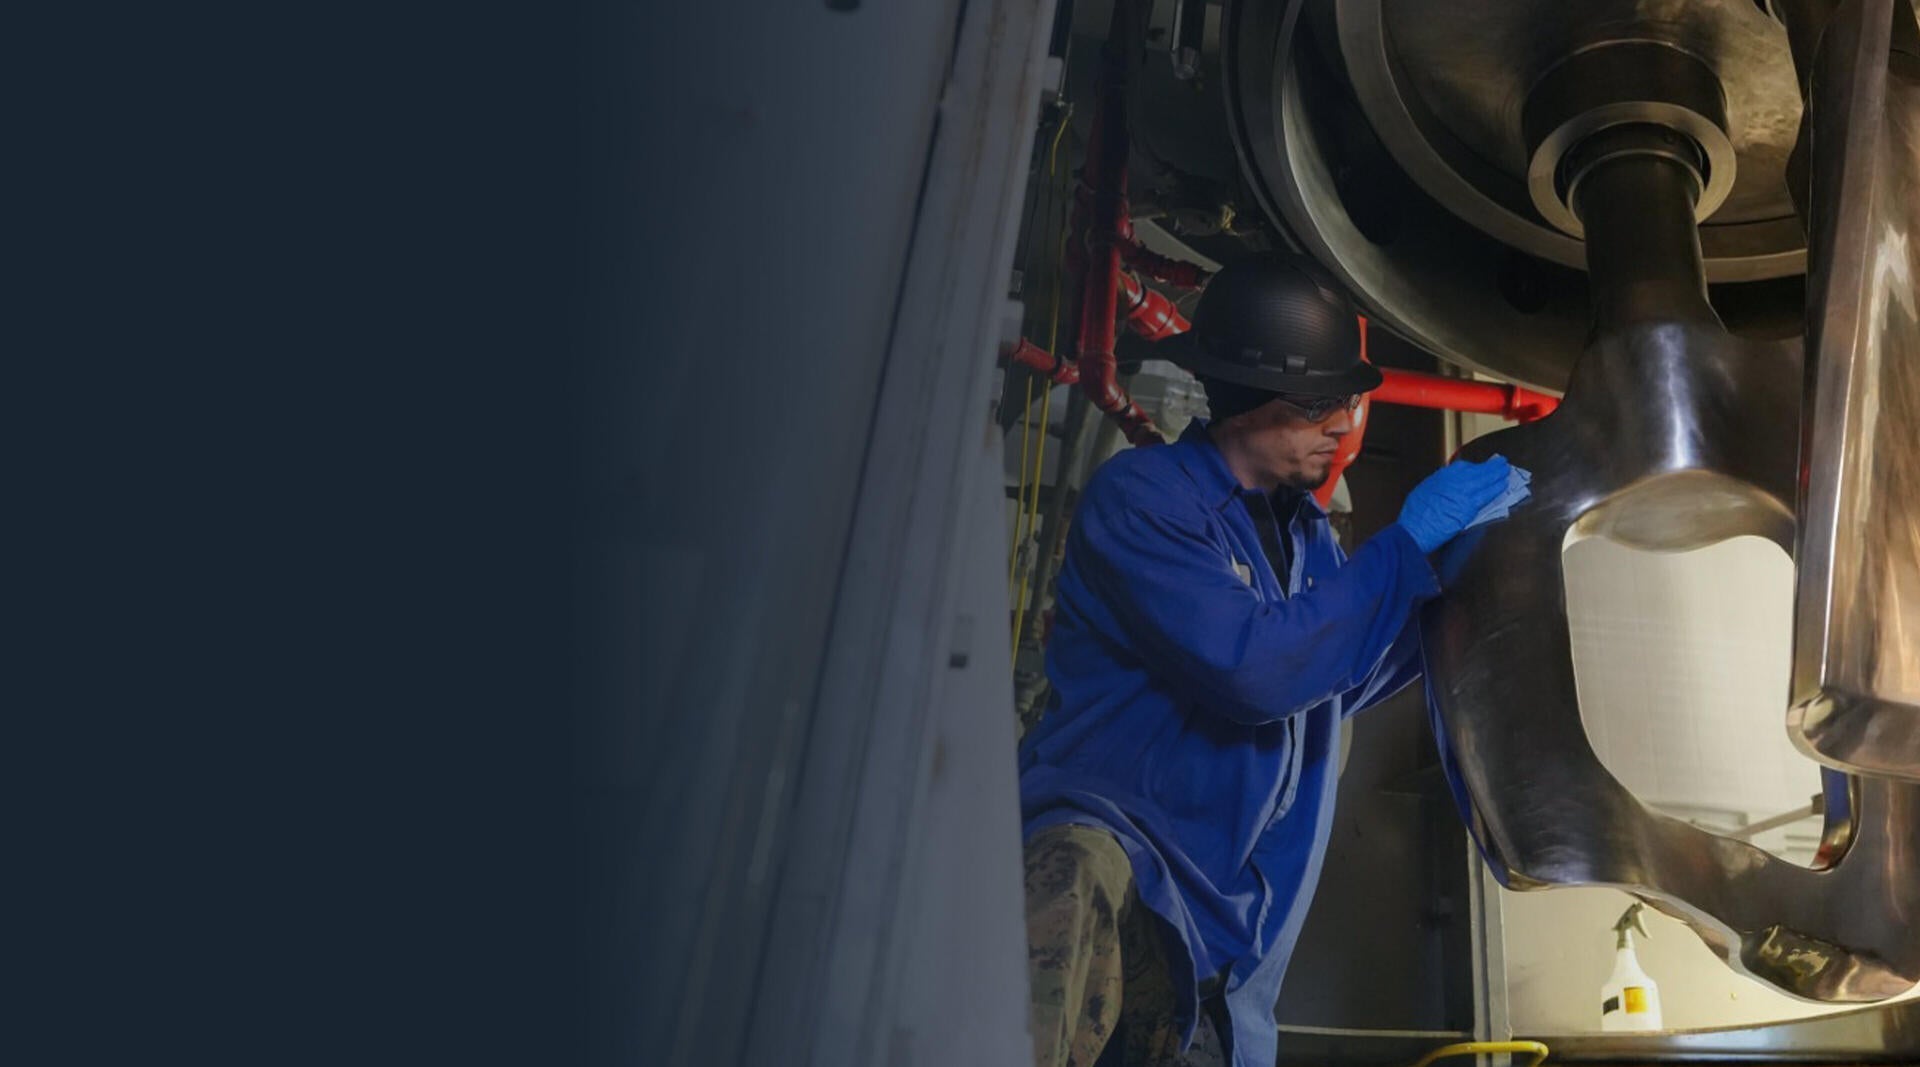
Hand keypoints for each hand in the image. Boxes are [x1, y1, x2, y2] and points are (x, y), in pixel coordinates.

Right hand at [1397, 455, 1514, 552]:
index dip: (1475, 467)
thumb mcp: (1424, 491)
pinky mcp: (1470, 506)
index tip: (1481, 468)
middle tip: (1501, 463)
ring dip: (1498, 475)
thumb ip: (1439, 487)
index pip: (1464, 467)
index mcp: (1441, 476)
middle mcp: (1453, 480)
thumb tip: (1448, 489)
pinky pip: (1487, 494)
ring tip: (1506, 472)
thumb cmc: (1415, 515)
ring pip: (1486, 480)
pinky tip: (1503, 486)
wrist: (1415, 528)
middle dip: (1492, 466)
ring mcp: (1463, 492)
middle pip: (1478, 470)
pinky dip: (1497, 489)